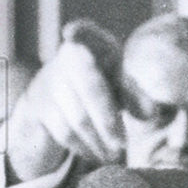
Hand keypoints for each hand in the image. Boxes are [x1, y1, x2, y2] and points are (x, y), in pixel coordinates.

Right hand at [6, 28, 124, 181]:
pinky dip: (83, 147)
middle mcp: (67, 57)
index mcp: (93, 44)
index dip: (79, 31)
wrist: (58, 97)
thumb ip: (136, 95)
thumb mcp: (121, 85)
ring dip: (98, 141)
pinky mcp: (38, 106)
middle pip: (89, 88)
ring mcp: (50, 80)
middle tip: (123, 145)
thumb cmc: (102, 85)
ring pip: (76, 117)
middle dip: (108, 121)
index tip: (71, 33)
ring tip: (115, 156)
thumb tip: (149, 113)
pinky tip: (96, 154)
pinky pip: (63, 131)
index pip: (85, 32)